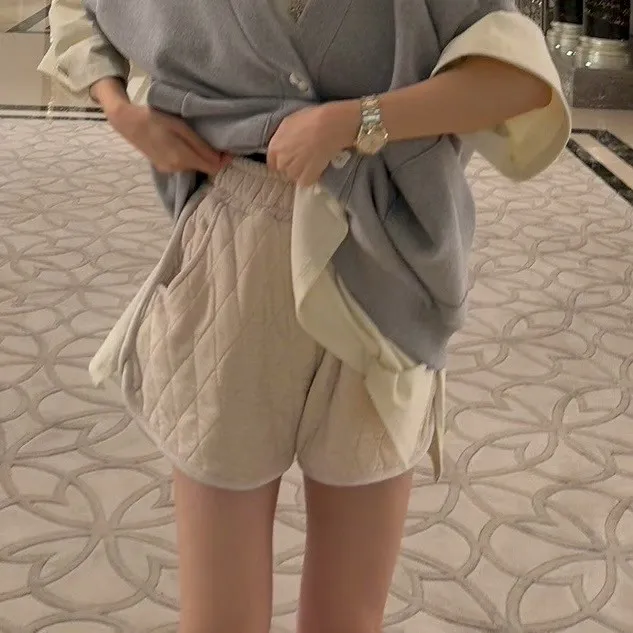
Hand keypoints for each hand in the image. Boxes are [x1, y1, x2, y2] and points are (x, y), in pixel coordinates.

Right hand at [91, 78, 229, 174]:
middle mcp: (177, 168)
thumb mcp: (180, 127)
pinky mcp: (163, 167)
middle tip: (219, 143)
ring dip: (201, 157)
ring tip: (202, 141)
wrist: (126, 122)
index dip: (224, 160)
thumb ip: (200, 145)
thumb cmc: (154, 118)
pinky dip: (189, 157)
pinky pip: (183, 165)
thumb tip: (220, 159)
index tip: (229, 149)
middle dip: (213, 158)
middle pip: (204, 168)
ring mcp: (169, 169)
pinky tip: (186, 145)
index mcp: (182, 158)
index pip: (213, 168)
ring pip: (194, 166)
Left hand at [267, 101, 359, 186]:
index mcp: (274, 148)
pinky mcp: (306, 178)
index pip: (272, 163)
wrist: (328, 127)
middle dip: (292, 166)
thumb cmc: (311, 119)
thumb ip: (283, 136)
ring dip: (302, 172)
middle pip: (284, 170)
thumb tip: (284, 142)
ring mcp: (293, 172)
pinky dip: (312, 177)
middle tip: (305, 158)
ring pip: (295, 177)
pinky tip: (318, 168)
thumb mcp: (290, 122)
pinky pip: (306, 182)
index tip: (290, 158)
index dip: (282, 161)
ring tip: (313, 162)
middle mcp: (281, 161)